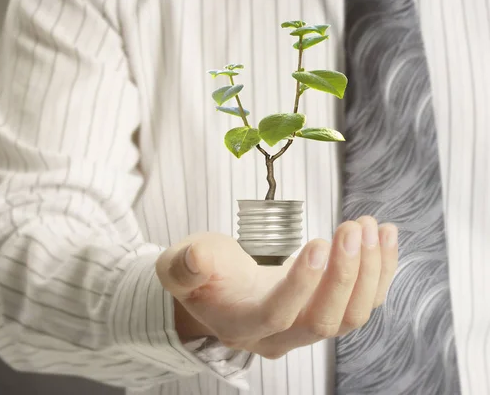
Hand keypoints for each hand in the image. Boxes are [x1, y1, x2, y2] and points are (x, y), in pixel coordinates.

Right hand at [155, 217, 397, 358]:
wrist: (220, 292)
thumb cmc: (201, 277)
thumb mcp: (178, 267)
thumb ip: (184, 266)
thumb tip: (196, 258)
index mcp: (241, 325)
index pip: (276, 315)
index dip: (300, 285)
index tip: (317, 243)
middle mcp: (279, 337)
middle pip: (324, 322)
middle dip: (345, 275)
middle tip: (352, 228)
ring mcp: (307, 328)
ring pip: (351, 316)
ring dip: (369, 272)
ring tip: (370, 226)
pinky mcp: (326, 311)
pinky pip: (362, 302)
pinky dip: (380, 271)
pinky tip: (384, 236)